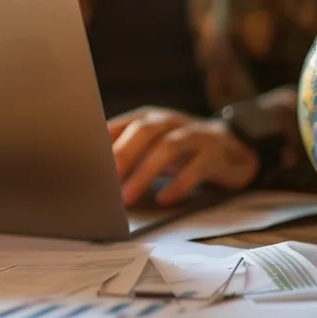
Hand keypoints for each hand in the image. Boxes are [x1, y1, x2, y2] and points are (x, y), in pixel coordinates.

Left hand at [106, 107, 258, 206]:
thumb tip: (92, 177)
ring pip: (167, 147)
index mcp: (147, 118)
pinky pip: (195, 168)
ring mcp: (194, 134)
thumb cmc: (180, 151)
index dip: (102, 145)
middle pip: (143, 132)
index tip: (86, 166)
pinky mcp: (214, 152)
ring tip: (128, 197)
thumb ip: (125, 155)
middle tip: (105, 182)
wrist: (231, 148)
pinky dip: (178, 184)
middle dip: (122, 156)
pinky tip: (164, 199)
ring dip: (145, 173)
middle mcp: (169, 121)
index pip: (120, 125)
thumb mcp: (150, 148)